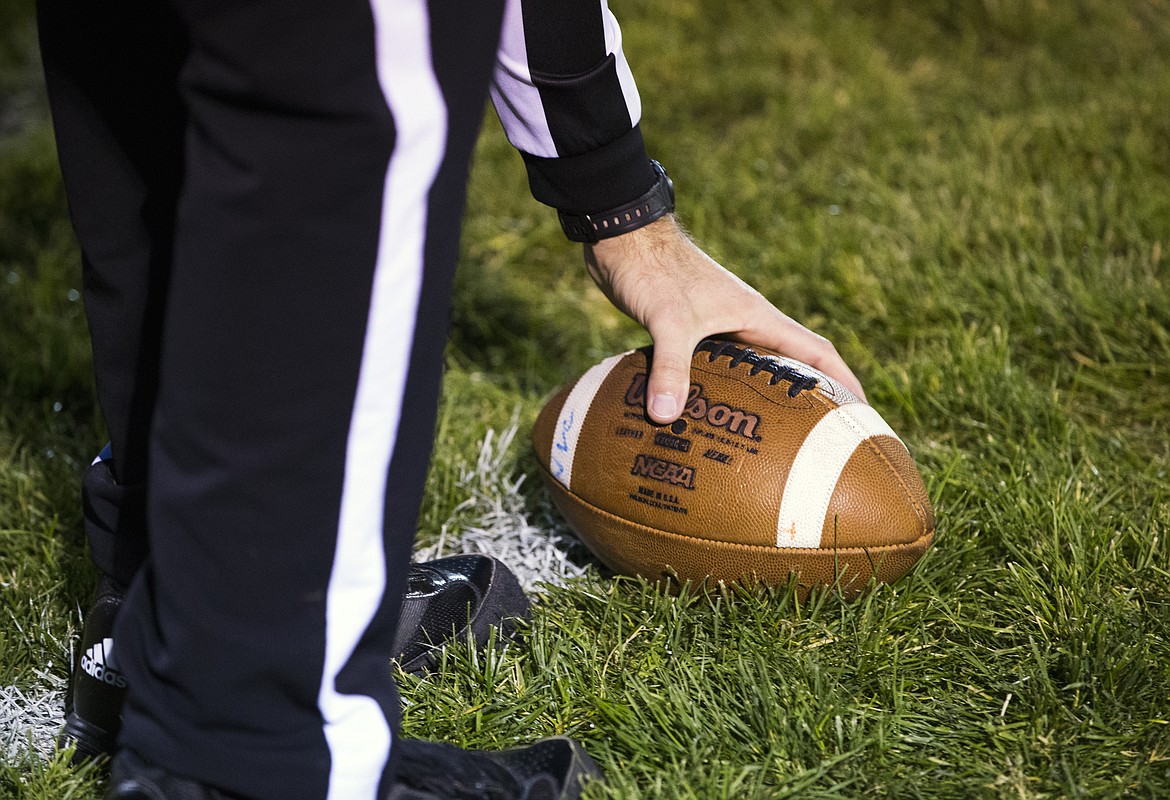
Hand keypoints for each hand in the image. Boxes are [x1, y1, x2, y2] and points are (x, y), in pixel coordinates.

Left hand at [583, 215, 865, 422]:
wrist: (622, 237)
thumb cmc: (653, 269)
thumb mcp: (667, 320)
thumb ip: (670, 367)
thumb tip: (665, 417)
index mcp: (756, 316)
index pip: (817, 352)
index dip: (843, 383)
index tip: (862, 416)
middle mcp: (745, 321)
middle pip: (793, 363)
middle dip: (812, 398)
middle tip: (822, 439)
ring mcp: (719, 324)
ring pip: (756, 367)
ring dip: (768, 396)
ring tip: (774, 438)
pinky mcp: (692, 329)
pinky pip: (722, 367)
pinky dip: (726, 390)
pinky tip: (713, 416)